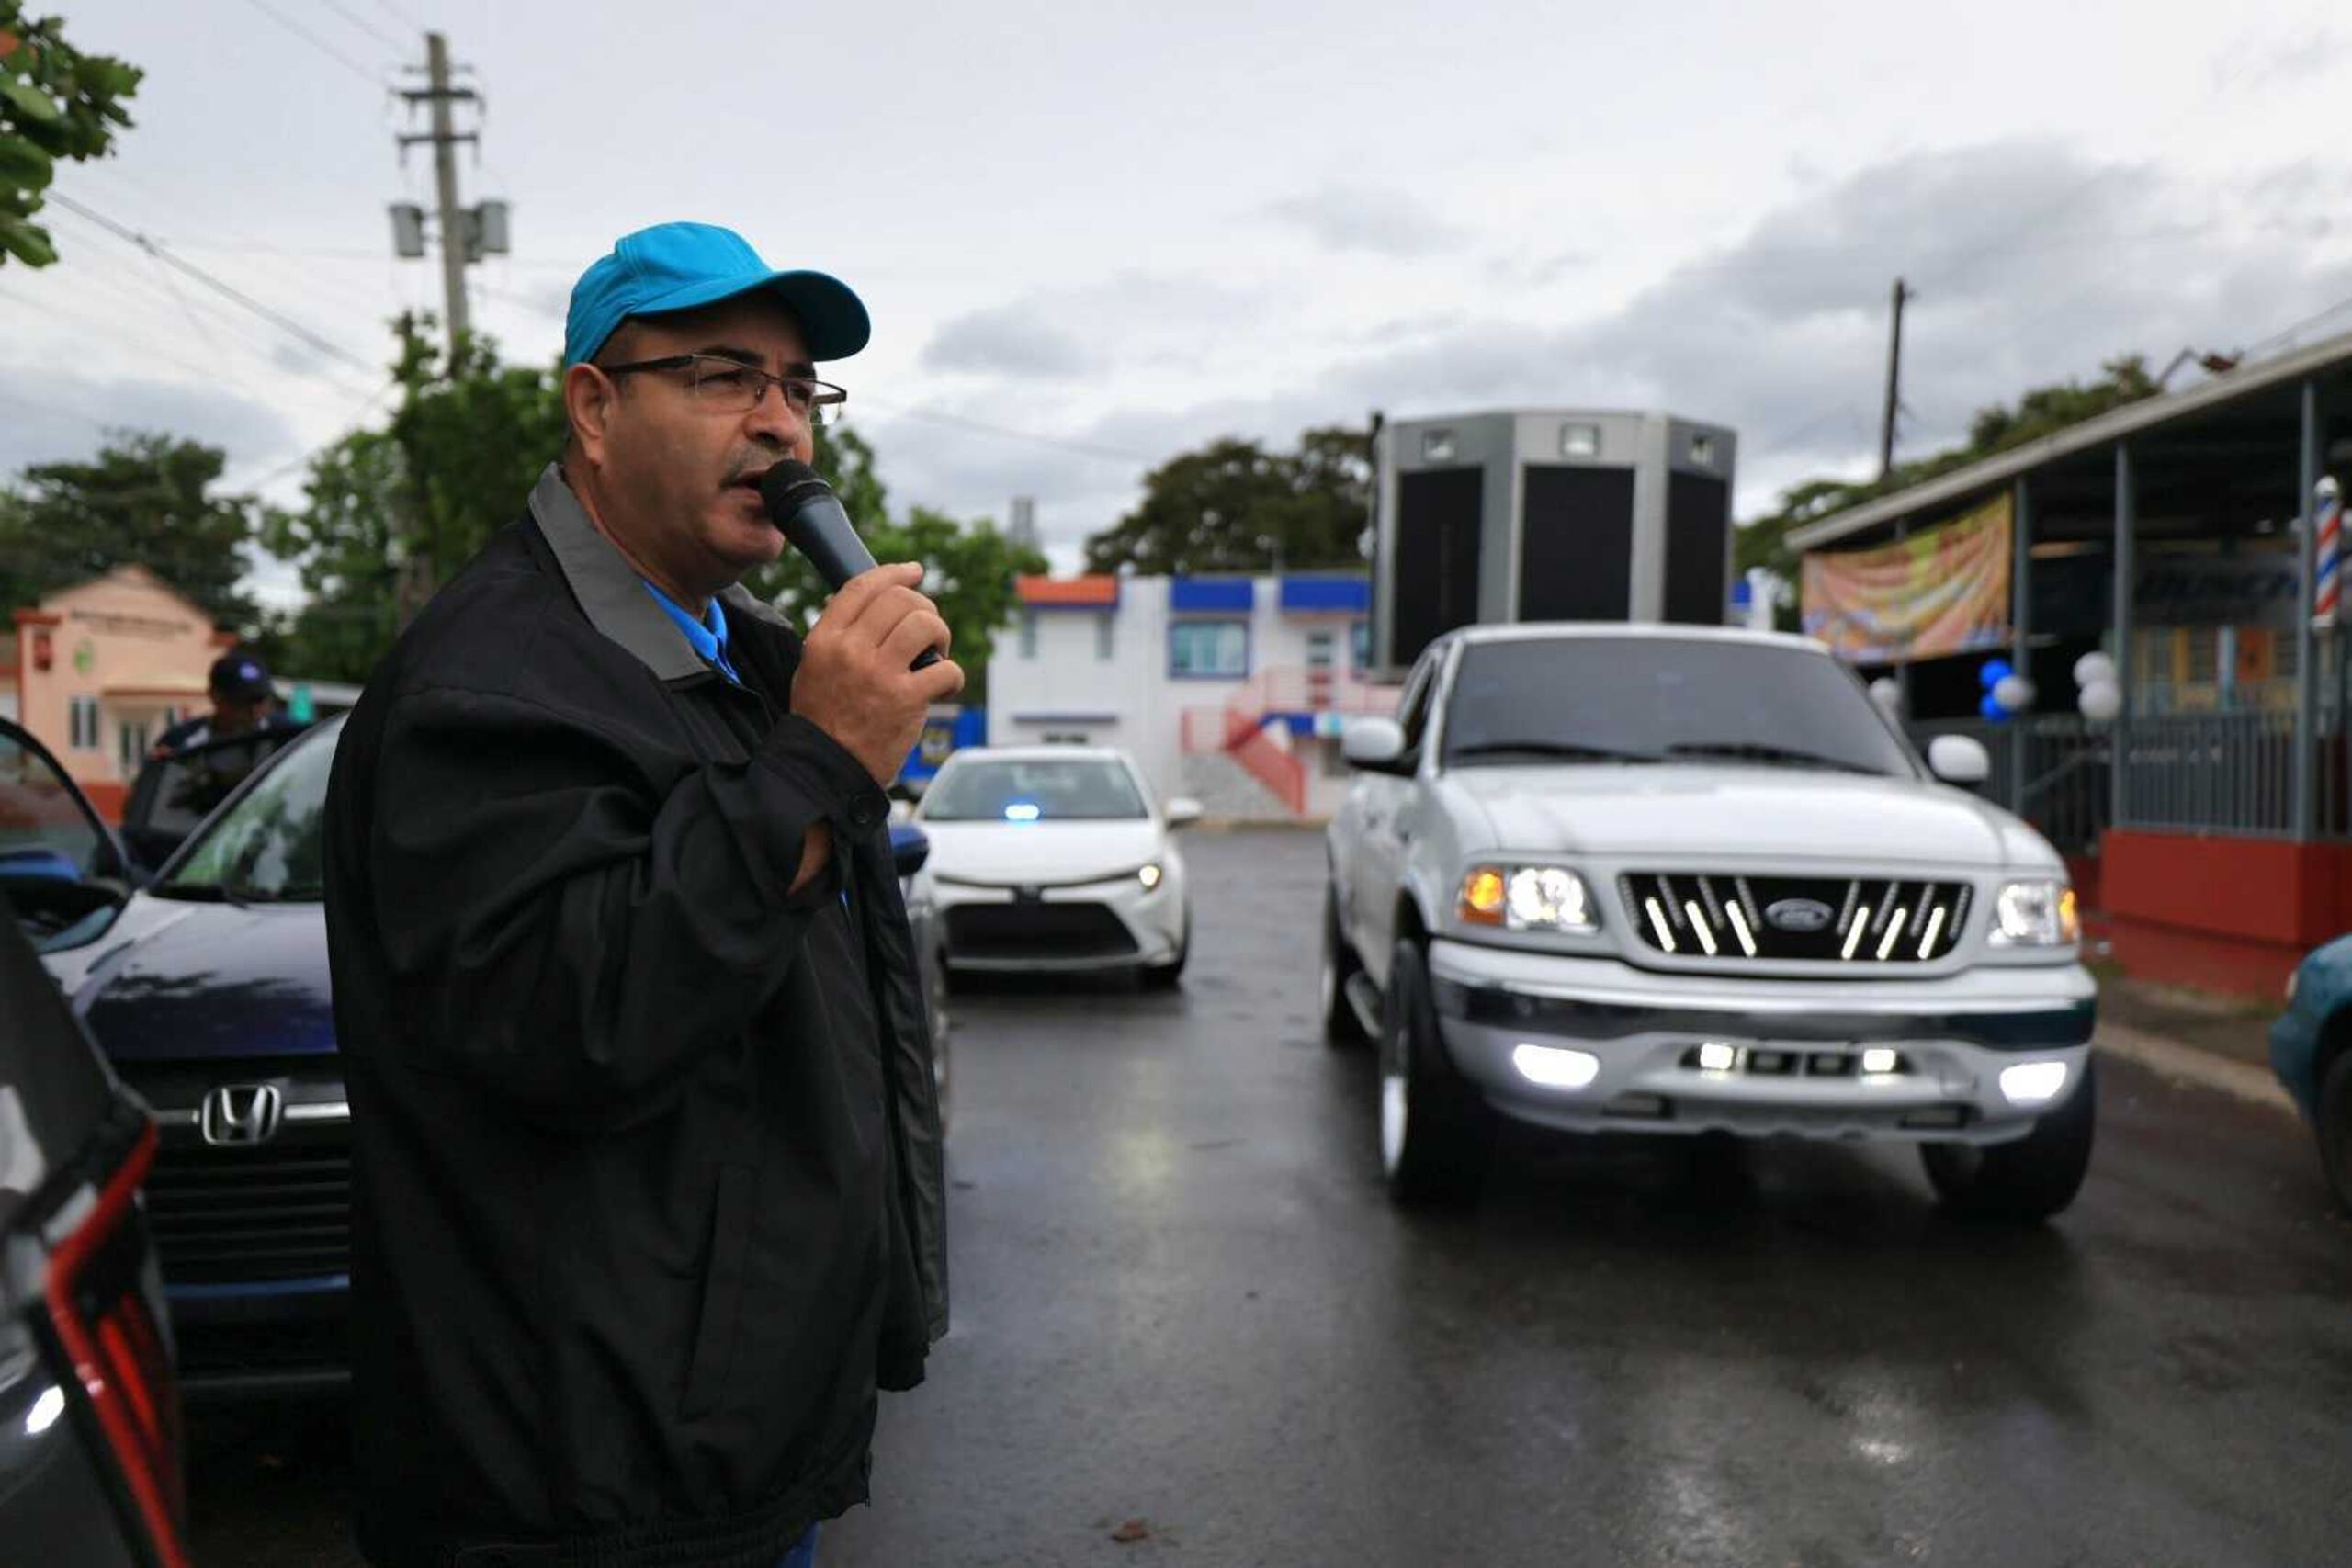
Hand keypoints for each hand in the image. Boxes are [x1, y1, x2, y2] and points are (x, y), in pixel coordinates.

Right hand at [793, 562, 965, 785]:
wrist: (826, 768)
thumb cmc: (824, 717)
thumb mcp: (813, 667)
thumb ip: (837, 633)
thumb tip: (869, 600)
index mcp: (825, 638)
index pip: (863, 586)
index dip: (895, 573)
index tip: (915, 571)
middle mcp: (851, 650)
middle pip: (900, 600)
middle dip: (924, 608)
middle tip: (928, 631)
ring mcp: (879, 674)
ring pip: (925, 624)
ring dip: (940, 635)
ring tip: (937, 654)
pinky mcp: (906, 700)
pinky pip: (946, 669)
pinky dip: (953, 676)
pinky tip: (944, 687)